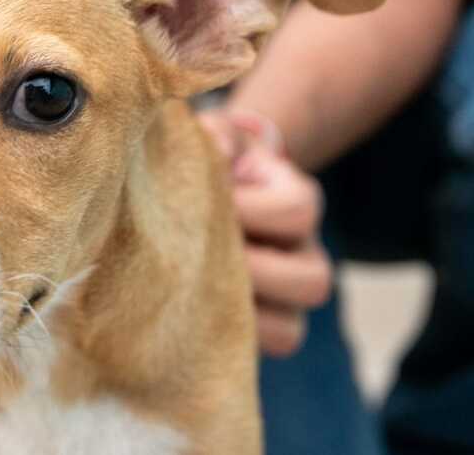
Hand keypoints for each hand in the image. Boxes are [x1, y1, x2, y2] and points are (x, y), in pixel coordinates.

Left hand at [199, 109, 331, 356]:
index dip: (245, 209)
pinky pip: (257, 357)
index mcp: (298, 200)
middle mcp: (307, 254)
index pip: (297, 211)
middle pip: (313, 281)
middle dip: (246, 270)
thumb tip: (214, 148)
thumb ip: (215, 134)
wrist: (203, 196)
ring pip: (289, 331)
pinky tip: (180, 316)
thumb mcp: (213, 136)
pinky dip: (220, 342)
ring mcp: (289, 301)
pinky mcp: (262, 333)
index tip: (199, 201)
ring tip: (186, 291)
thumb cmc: (207, 162)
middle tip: (192, 256)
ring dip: (235, 314)